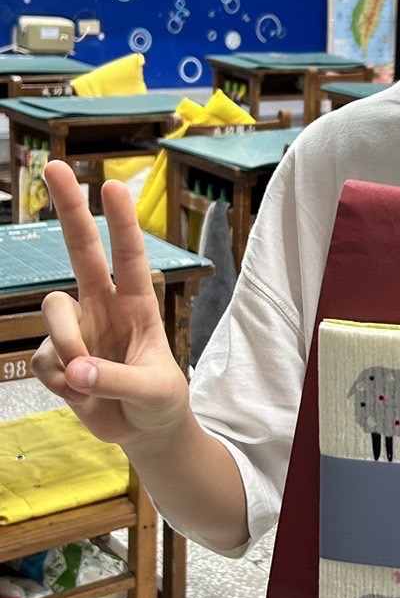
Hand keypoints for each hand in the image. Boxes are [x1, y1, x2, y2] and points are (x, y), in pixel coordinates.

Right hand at [32, 162, 189, 447]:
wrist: (144, 431)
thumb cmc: (160, 400)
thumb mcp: (154, 391)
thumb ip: (117, 379)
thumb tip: (76, 371)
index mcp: (138, 304)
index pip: (130, 256)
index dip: (121, 221)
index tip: (112, 184)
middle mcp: (103, 306)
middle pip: (81, 249)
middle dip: (69, 208)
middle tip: (55, 167)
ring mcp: (77, 329)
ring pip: (53, 313)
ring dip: (66, 346)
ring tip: (87, 383)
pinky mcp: (57, 357)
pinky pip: (42, 360)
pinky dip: (59, 383)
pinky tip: (79, 396)